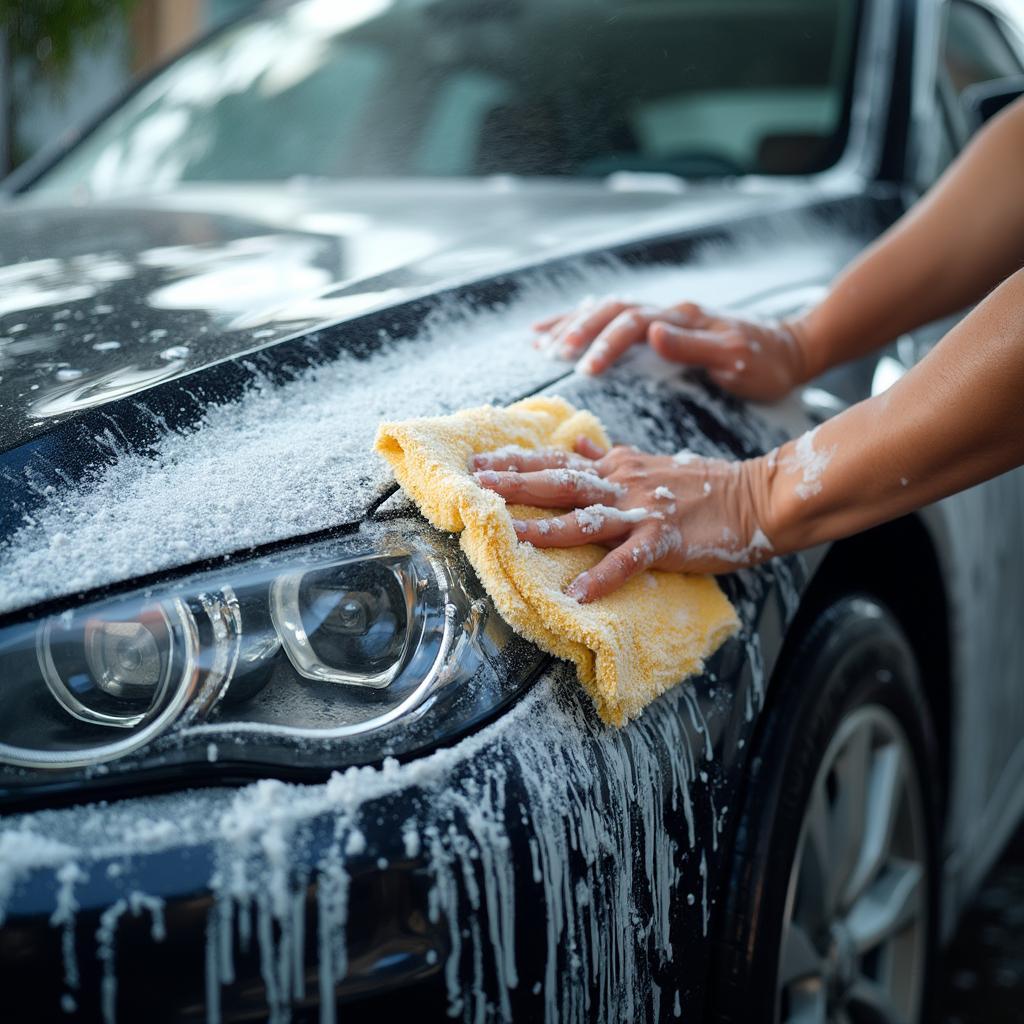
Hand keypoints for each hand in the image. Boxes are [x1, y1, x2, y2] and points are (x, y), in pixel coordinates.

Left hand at [472, 437, 775, 601]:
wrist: (754, 496)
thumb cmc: (702, 484)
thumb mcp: (648, 463)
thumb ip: (609, 458)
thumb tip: (575, 445)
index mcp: (616, 469)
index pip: (557, 461)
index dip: (517, 461)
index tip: (479, 462)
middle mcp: (622, 485)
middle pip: (560, 482)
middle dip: (515, 483)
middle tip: (476, 484)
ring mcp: (642, 511)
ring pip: (586, 517)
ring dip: (547, 527)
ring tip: (509, 536)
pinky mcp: (665, 538)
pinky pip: (630, 559)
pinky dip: (604, 576)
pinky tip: (579, 593)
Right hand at [534, 298, 808, 400]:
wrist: (788, 351)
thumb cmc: (765, 363)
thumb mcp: (738, 359)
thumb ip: (695, 346)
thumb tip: (652, 332)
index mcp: (684, 317)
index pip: (634, 324)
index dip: (606, 344)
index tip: (586, 370)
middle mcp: (669, 311)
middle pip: (612, 310)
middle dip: (578, 330)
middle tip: (551, 355)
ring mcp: (663, 316)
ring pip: (607, 310)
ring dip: (571, 323)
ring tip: (537, 342)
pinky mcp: (660, 327)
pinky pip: (614, 320)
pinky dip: (583, 324)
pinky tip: (560, 334)